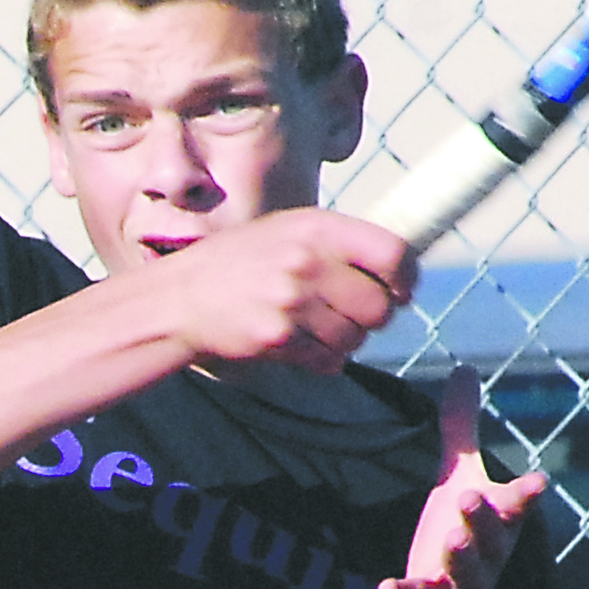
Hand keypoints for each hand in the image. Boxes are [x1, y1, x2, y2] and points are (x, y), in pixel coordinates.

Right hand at [166, 209, 416, 373]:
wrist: (182, 297)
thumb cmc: (242, 262)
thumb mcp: (290, 231)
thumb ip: (339, 244)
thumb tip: (400, 266)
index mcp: (317, 228)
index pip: (393, 253)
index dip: (406, 278)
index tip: (401, 290)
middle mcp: (308, 261)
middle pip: (380, 306)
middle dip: (375, 318)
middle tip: (355, 315)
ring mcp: (293, 301)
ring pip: (356, 337)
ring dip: (345, 340)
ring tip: (316, 327)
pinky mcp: (279, 338)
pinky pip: (329, 360)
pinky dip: (323, 359)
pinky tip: (300, 344)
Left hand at [378, 366, 543, 588]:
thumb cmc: (459, 536)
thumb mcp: (459, 478)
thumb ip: (462, 428)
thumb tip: (466, 367)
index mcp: (498, 521)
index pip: (516, 505)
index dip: (526, 494)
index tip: (539, 482)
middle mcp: (487, 554)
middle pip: (492, 538)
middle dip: (485, 519)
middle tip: (471, 496)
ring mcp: (461, 585)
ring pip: (467, 573)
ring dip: (461, 557)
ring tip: (451, 540)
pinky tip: (384, 588)